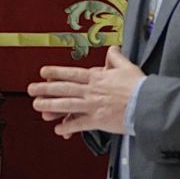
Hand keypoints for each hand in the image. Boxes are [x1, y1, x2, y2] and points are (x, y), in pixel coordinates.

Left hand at [27, 47, 144, 137]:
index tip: (43, 72)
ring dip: (50, 106)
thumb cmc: (139, 87)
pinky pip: (78, 124)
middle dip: (45, 89)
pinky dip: (67, 127)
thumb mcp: (128, 67)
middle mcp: (91, 91)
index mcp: (97, 78)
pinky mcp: (98, 121)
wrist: (148, 104)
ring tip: (37, 106)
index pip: (72, 74)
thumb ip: (117, 58)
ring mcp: (93, 106)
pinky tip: (58, 129)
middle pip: (64, 89)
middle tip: (31, 89)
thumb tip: (113, 49)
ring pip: (66, 105)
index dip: (56, 73)